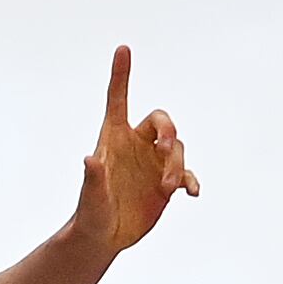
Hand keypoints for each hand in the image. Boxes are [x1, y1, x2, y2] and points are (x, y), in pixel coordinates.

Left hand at [80, 47, 198, 253]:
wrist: (104, 235)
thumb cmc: (90, 213)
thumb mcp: (91, 198)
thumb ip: (93, 178)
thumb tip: (90, 160)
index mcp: (114, 139)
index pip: (118, 100)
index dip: (121, 74)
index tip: (123, 48)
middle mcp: (136, 145)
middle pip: (161, 121)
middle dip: (168, 131)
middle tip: (163, 150)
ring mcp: (153, 163)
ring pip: (177, 149)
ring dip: (176, 166)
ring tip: (165, 190)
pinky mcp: (166, 182)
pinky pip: (186, 173)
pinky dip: (192, 179)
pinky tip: (193, 192)